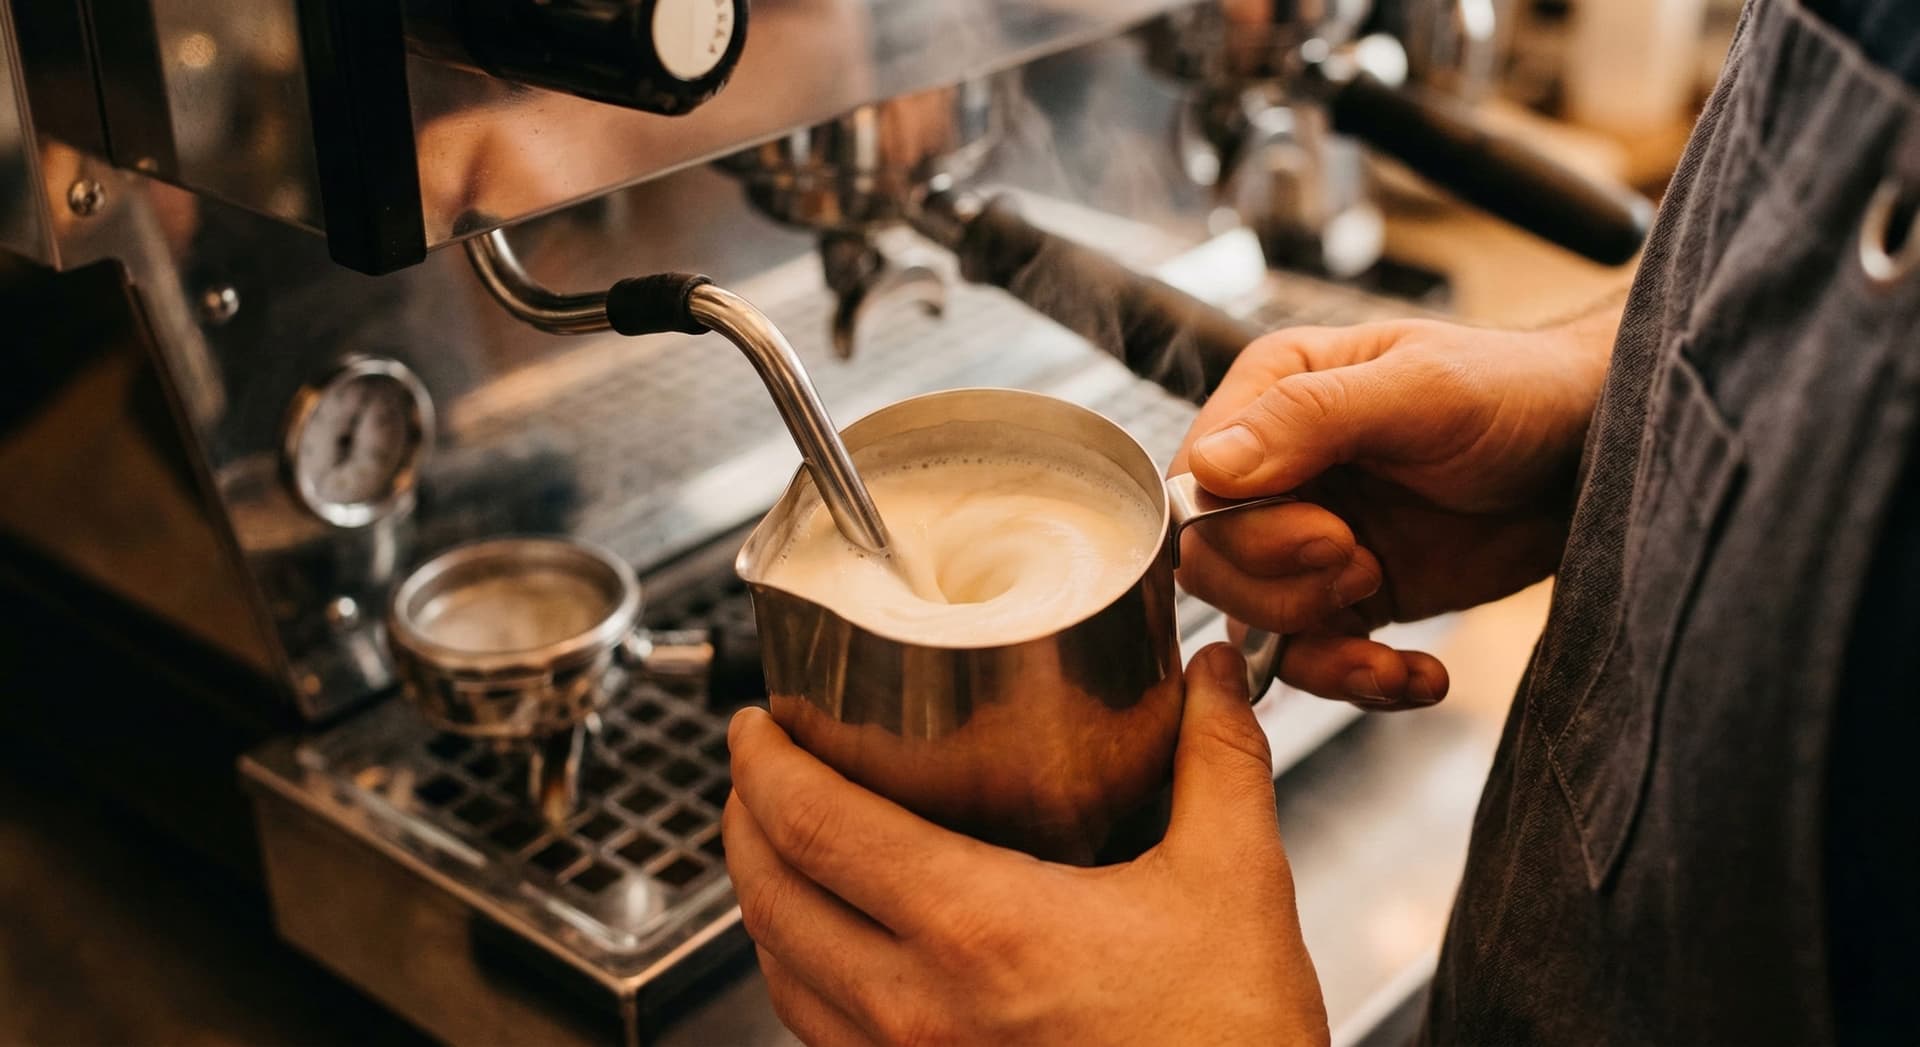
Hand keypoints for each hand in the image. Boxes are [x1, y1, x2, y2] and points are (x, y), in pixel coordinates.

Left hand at [724, 645, 1328, 1046]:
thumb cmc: (1229, 1044)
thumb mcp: (1234, 885)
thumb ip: (1217, 761)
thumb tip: (1211, 676)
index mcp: (979, 928)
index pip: (817, 827)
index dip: (764, 763)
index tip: (756, 722)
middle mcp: (919, 1007)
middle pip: (769, 896)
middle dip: (744, 817)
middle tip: (754, 766)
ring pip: (781, 972)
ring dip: (762, 896)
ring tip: (781, 843)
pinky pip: (818, 1033)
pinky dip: (800, 971)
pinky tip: (834, 946)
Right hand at [1173, 314, 1613, 709]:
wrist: (1602, 455)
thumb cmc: (1517, 393)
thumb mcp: (1418, 389)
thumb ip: (1308, 418)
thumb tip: (1208, 468)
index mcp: (1270, 396)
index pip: (1196, 486)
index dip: (1245, 531)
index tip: (1332, 533)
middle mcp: (1277, 470)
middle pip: (1213, 563)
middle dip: (1284, 587)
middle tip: (1363, 565)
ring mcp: (1310, 538)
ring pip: (1256, 620)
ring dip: (1320, 641)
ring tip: (1387, 611)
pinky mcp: (1355, 595)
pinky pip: (1318, 658)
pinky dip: (1361, 681)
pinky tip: (1417, 674)